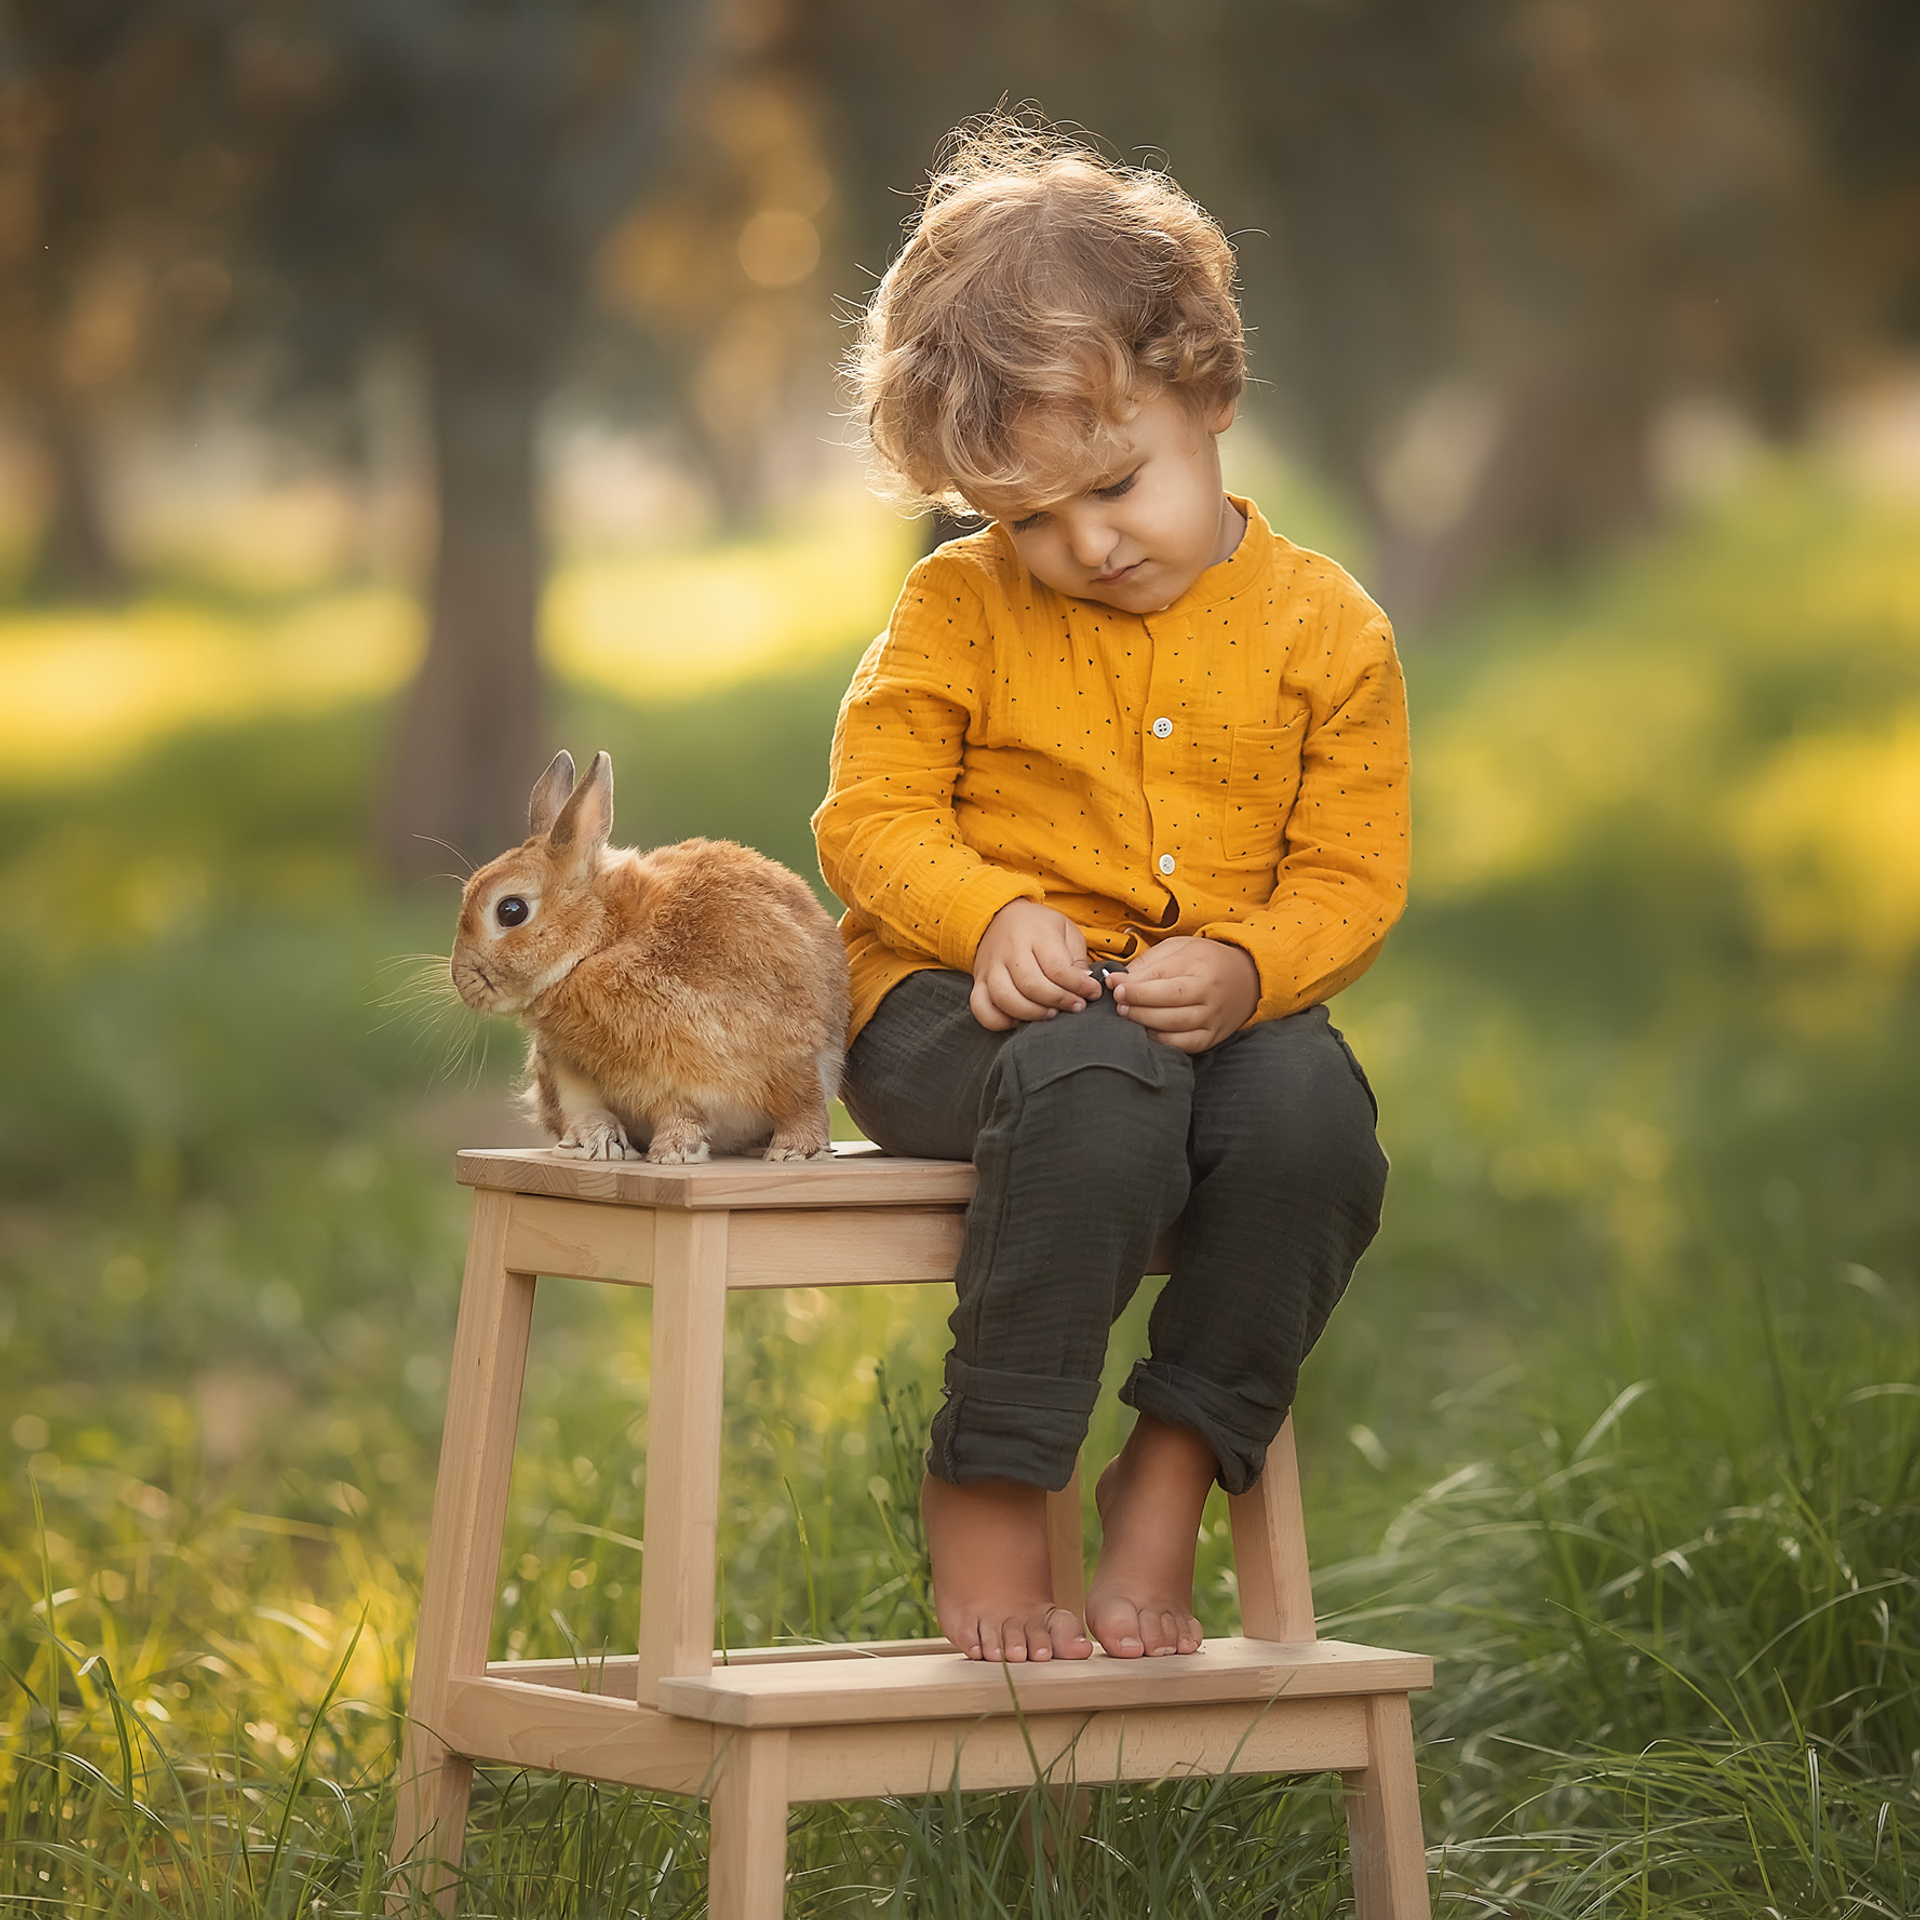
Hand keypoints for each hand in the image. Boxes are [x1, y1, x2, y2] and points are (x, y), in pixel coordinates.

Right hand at [969, 900, 1101, 1029]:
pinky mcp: (979, 981)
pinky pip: (981, 1008)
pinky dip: (1000, 1021)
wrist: (1000, 915)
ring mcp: (991, 967)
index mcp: (1036, 933)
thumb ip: (1076, 958)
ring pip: (1005, 999)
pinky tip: (1020, 1019)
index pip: (1057, 967)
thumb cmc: (1039, 928)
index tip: (1092, 992)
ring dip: (1032, 1014)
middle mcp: (1010, 950)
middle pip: (1032, 985)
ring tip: (1051, 1014)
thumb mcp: (1065, 931)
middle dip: (1058, 1001)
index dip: (1078, 986)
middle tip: (1075, 1006)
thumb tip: (1085, 985)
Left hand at [1110, 938, 1258, 1052]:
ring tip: (1127, 1015)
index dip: (1136, 986)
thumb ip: (1149, 963)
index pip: (1164, 979)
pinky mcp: (1213, 1037)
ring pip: (1176, 1026)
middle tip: (1118, 1002)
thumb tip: (1116, 980)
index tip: (1114, 985)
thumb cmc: (1205, 960)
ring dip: (1146, 1023)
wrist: (1247, 977)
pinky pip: (1186, 1045)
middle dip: (1138, 1005)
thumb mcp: (1179, 949)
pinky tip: (1147, 1032)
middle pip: (1170, 1005)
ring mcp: (1213, 1019)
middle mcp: (1211, 996)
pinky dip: (1163, 1041)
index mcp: (1202, 968)